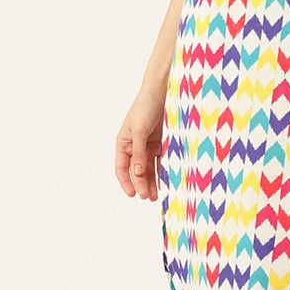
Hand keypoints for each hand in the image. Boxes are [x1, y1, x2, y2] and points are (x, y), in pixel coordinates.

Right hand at [115, 83, 166, 200]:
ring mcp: (149, 145)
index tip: (133, 194)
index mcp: (124, 142)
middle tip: (148, 197)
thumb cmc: (145, 107)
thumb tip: (137, 173)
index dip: (126, 182)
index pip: (122, 167)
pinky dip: (163, 172)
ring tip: (157, 195)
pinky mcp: (162, 143)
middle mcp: (135, 146)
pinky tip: (167, 182)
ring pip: (149, 169)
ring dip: (152, 182)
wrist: (163, 92)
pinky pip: (161, 161)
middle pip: (137, 171)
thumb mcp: (139, 131)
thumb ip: (138, 153)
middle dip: (141, 185)